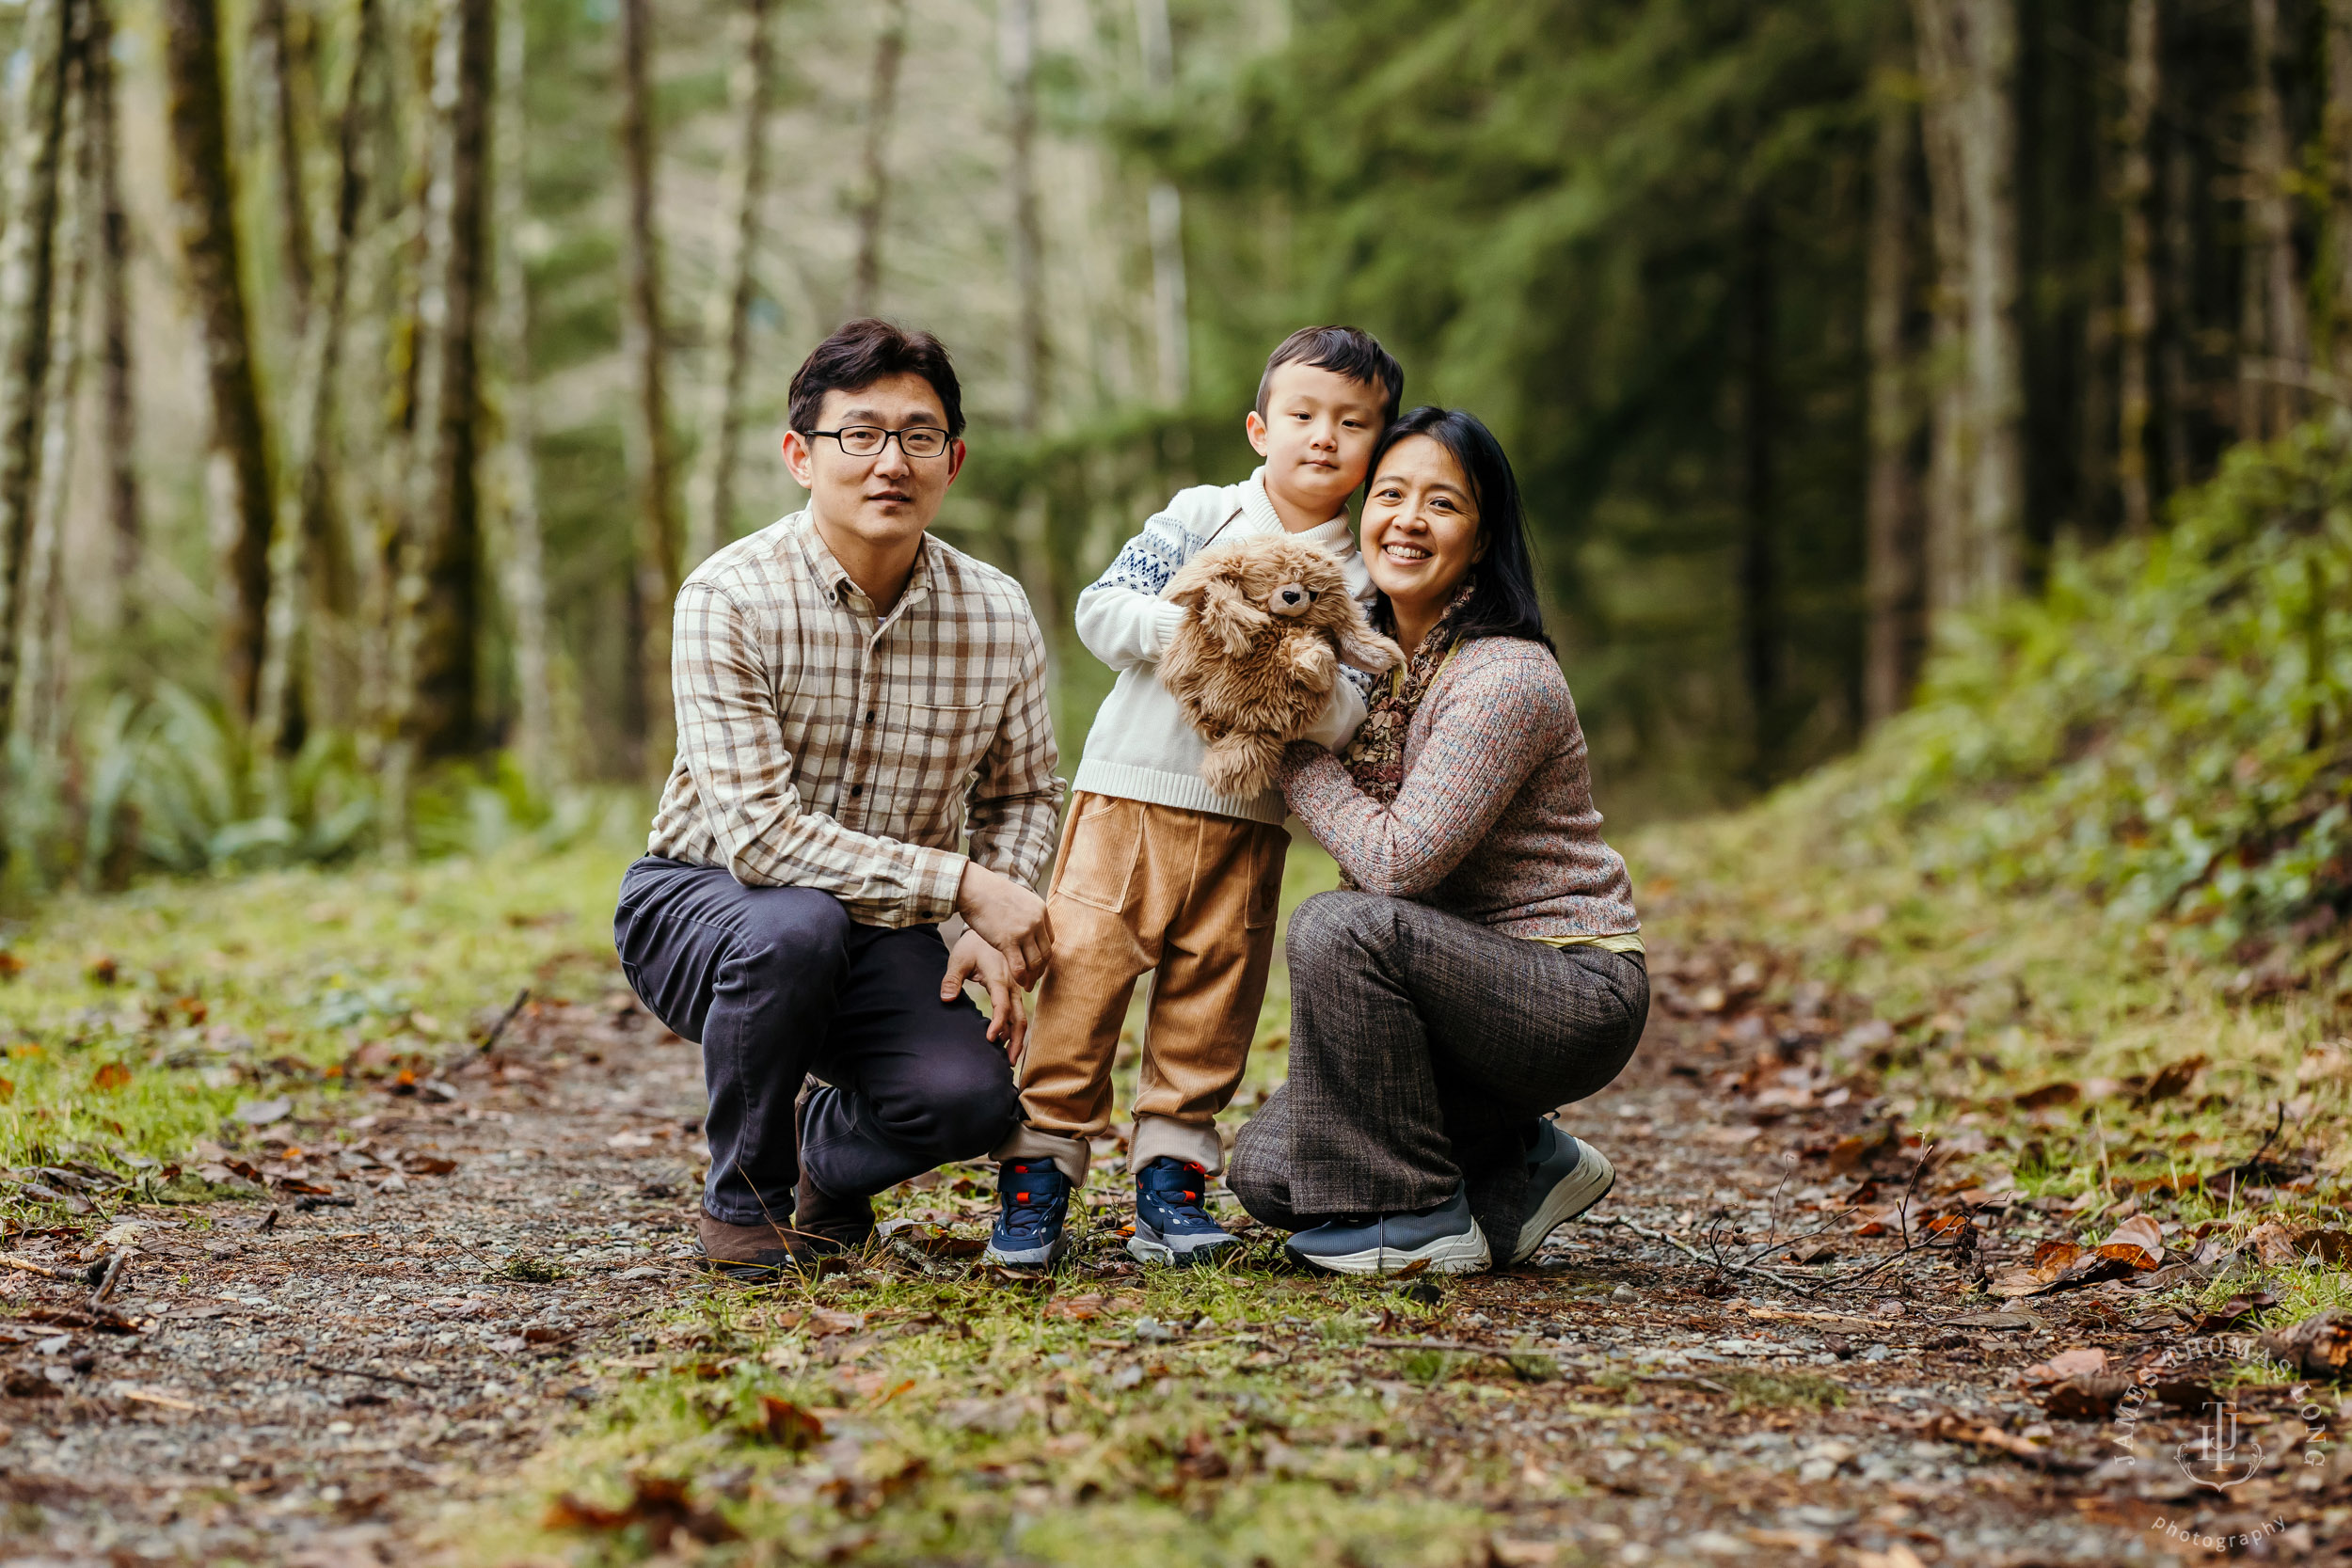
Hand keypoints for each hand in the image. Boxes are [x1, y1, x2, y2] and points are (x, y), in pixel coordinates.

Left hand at [942, 930, 1027, 1060]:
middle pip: (1019, 1017)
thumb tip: (946, 999)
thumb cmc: (972, 945)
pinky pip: (1018, 1012)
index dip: (998, 1024)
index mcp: (999, 977)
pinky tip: (1004, 1041)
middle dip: (1016, 1041)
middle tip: (1009, 1063)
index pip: (1003, 1005)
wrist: (990, 929)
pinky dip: (1013, 1028)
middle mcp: (1012, 984)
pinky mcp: (1014, 989)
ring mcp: (1016, 987)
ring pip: (1021, 1017)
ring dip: (1016, 1038)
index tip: (990, 1040)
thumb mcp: (958, 959)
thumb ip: (951, 979)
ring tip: (1009, 1059)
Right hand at [956, 860, 1051, 984]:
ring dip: (1032, 977)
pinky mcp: (1008, 941)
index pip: (1050, 939)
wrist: (975, 888)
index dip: (1044, 954)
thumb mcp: (1018, 898)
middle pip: (1045, 952)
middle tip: (1034, 979)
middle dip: (1040, 969)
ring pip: (1035, 962)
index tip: (1037, 963)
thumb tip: (1026, 926)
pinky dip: (1021, 977)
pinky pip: (1019, 966)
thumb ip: (1026, 913)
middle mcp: (1036, 921)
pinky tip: (1019, 983)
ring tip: (1027, 985)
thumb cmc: (990, 893)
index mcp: (1040, 910)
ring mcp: (1023, 931)